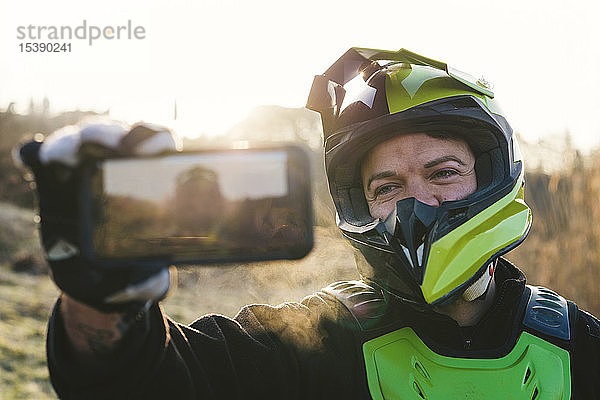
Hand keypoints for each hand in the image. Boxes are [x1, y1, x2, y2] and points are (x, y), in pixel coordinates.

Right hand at [19, 119, 180, 312]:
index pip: (157, 143)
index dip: (156, 139)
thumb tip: (144, 281)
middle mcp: (117, 169)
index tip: (155, 149)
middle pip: (115, 134)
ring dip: (73, 142)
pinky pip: (43, 157)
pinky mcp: (54, 180)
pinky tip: (29, 159)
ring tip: (65, 156)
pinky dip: (37, 153)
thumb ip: (151, 280)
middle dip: (111, 133)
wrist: (100, 283)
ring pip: (80, 140)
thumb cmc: (131, 272)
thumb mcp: (145, 279)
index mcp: (148, 182)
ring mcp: (84, 171)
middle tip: (113, 145)